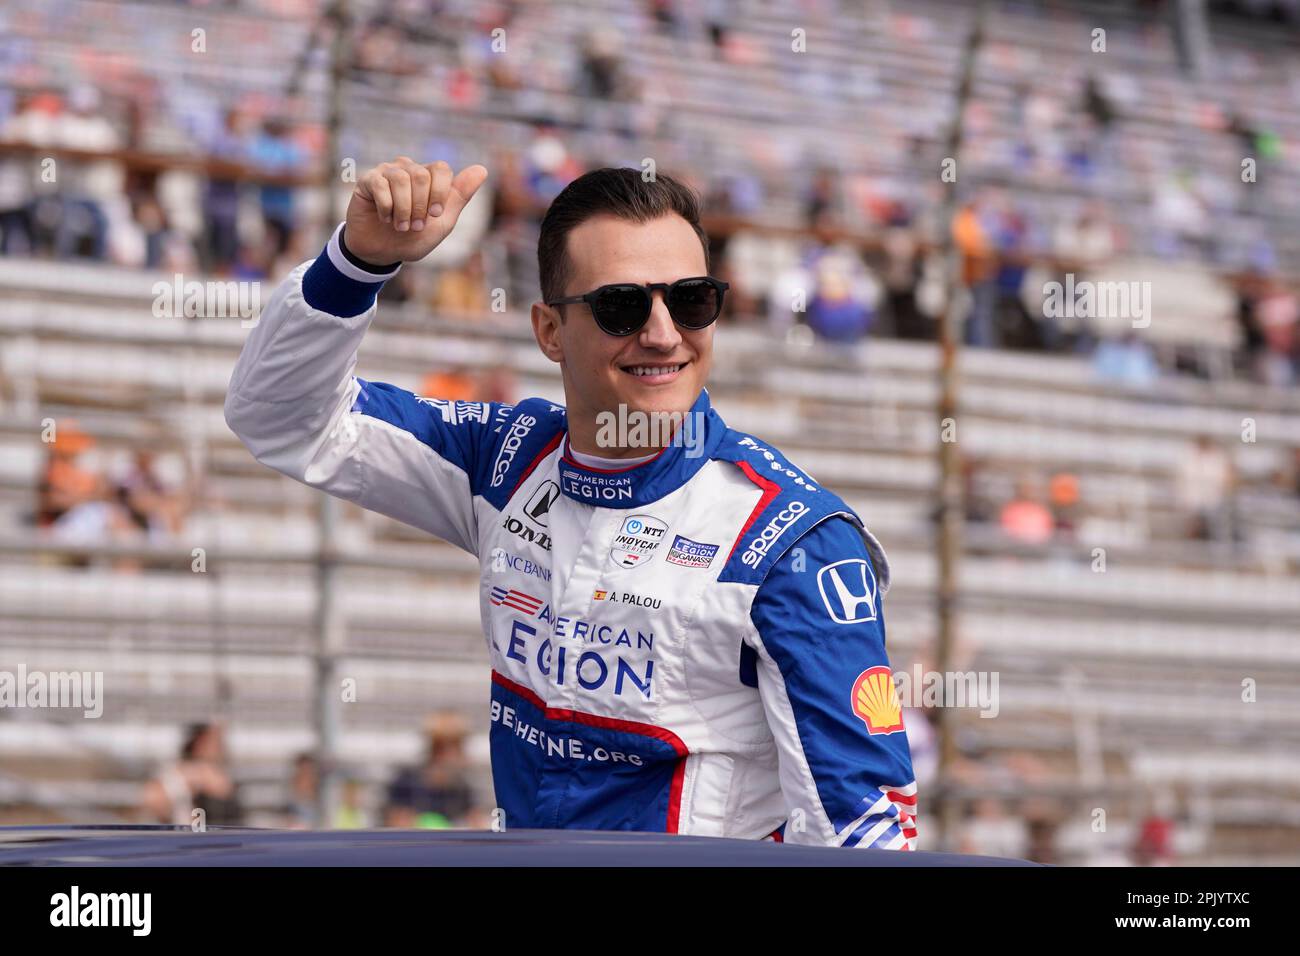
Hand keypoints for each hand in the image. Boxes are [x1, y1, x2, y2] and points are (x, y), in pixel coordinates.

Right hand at [345, 158, 487, 264]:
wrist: (382, 253)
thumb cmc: (414, 237)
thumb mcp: (442, 222)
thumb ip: (460, 196)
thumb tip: (482, 169)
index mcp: (429, 177)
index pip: (441, 169)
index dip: (440, 193)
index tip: (435, 215)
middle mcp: (409, 169)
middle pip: (421, 175)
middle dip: (420, 206)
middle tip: (415, 226)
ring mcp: (387, 172)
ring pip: (401, 179)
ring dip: (403, 209)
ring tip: (401, 226)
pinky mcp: (368, 180)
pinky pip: (380, 185)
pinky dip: (386, 207)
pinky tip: (384, 218)